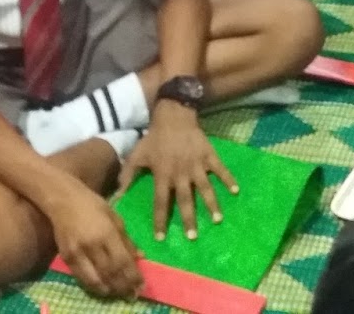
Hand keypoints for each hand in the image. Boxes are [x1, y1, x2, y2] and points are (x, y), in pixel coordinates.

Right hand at [46, 186, 142, 298]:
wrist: (63, 200)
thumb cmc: (93, 205)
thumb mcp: (115, 218)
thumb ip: (127, 240)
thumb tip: (140, 257)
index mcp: (107, 233)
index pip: (123, 261)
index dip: (133, 276)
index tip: (141, 285)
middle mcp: (93, 245)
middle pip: (111, 272)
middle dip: (124, 286)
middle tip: (133, 295)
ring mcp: (78, 252)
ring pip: (95, 278)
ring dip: (109, 289)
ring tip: (119, 294)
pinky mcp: (66, 257)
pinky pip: (81, 277)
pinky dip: (93, 285)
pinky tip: (102, 288)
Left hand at [118, 105, 237, 241]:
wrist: (173, 115)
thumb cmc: (154, 138)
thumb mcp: (137, 155)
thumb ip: (127, 176)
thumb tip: (117, 197)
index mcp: (163, 175)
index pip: (161, 203)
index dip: (160, 221)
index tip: (161, 238)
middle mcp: (180, 174)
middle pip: (185, 201)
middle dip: (189, 219)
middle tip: (193, 237)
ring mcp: (196, 165)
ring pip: (205, 188)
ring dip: (212, 204)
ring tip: (218, 220)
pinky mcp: (208, 155)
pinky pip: (220, 169)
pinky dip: (228, 179)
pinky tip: (236, 190)